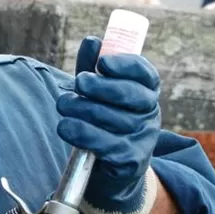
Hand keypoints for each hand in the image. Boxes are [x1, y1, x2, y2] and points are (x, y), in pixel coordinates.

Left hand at [55, 36, 161, 213]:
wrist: (111, 171)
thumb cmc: (103, 121)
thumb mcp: (99, 92)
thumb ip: (94, 67)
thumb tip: (93, 42)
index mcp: (147, 91)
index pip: (145, 73)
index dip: (125, 65)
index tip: (103, 62)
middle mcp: (150, 113)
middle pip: (128, 94)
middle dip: (99, 86)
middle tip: (79, 83)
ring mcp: (143, 138)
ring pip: (110, 118)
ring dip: (81, 109)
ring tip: (64, 106)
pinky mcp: (129, 161)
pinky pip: (103, 143)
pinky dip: (80, 133)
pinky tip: (66, 127)